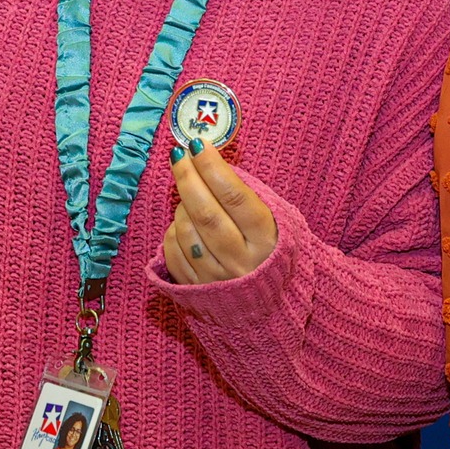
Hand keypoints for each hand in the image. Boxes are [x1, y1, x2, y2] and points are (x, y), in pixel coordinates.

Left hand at [163, 141, 276, 283]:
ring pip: (186, 230)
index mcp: (266, 241)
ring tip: (191, 194)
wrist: (269, 303)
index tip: (198, 145)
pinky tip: (185, 222)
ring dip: (182, 204)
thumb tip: (209, 162)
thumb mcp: (275, 221)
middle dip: (188, 177)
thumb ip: (246, 194)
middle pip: (205, 213)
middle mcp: (242, 262)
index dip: (213, 168)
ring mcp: (217, 279)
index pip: (235, 197)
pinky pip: (173, 251)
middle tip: (179, 154)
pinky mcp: (196, 291)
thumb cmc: (270, 250)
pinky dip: (174, 230)